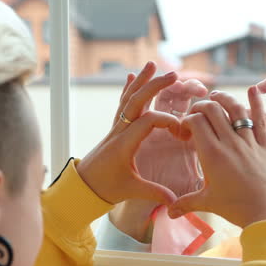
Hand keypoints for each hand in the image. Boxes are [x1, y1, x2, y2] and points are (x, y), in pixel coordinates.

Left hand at [77, 61, 185, 204]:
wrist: (83, 186)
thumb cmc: (106, 188)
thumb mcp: (132, 190)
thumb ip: (154, 193)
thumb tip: (174, 201)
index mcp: (125, 143)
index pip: (149, 121)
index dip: (168, 121)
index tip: (182, 131)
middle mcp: (119, 131)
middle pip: (137, 101)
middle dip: (155, 86)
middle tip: (173, 75)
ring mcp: (116, 127)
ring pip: (129, 98)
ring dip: (142, 80)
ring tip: (152, 64)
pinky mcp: (115, 128)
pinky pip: (122, 104)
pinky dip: (129, 88)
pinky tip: (132, 75)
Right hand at [168, 87, 265, 227]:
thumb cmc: (237, 210)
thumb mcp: (208, 203)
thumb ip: (186, 204)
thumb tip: (167, 213)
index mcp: (211, 154)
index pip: (195, 121)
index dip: (187, 120)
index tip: (185, 131)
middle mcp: (230, 143)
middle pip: (212, 110)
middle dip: (202, 106)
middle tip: (198, 113)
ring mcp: (250, 142)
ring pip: (235, 109)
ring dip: (224, 99)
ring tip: (217, 97)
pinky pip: (261, 119)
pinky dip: (256, 102)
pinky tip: (253, 89)